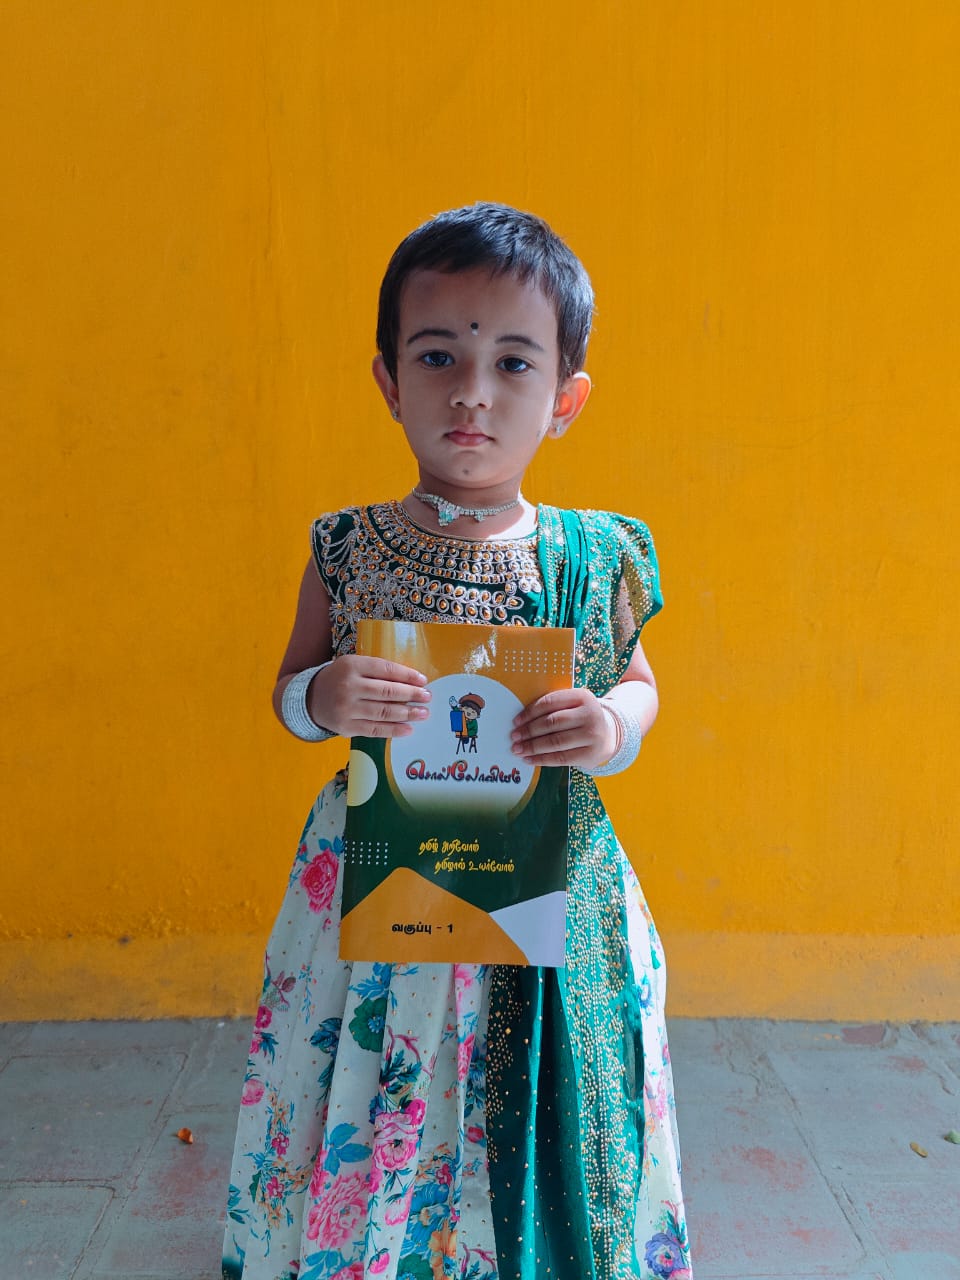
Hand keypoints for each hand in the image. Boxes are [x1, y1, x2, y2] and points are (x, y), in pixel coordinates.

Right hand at [308, 656, 430, 737]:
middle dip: (411, 695)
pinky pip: (375, 729)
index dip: (407, 675)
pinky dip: (394, 730)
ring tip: (422, 713)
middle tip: (427, 697)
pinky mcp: (347, 727)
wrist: (311, 699)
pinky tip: (408, 729)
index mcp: (351, 666)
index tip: (423, 680)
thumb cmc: (340, 679)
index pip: (385, 670)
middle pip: (386, 692)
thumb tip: (411, 681)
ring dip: (407, 714)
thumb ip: (377, 671)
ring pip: (383, 712)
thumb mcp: (353, 665)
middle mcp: (348, 687)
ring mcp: (347, 709)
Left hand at [510, 688, 617, 769]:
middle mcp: (590, 714)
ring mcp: (592, 735)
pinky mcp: (591, 754)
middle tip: (514, 737)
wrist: (608, 735)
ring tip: (518, 749)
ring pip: (555, 742)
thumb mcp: (572, 706)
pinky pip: (561, 758)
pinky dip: (542, 760)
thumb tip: (520, 722)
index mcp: (582, 696)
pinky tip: (529, 759)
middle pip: (552, 723)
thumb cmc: (580, 718)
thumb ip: (552, 708)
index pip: (550, 702)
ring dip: (532, 747)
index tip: (515, 722)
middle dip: (529, 731)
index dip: (529, 712)